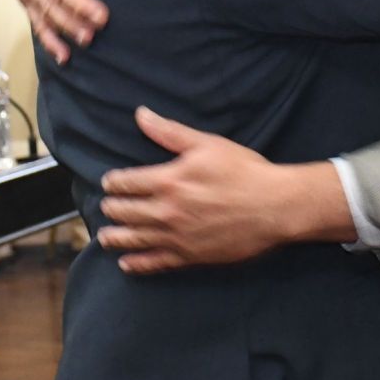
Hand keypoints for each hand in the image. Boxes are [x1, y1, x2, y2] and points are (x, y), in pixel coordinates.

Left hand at [96, 108, 355, 273]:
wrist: (275, 207)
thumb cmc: (244, 171)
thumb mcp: (207, 144)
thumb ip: (170, 133)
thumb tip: (140, 115)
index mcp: (168, 180)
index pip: (127, 182)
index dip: (113, 182)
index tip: (108, 182)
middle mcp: (166, 211)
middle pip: (125, 212)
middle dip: (111, 208)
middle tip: (105, 207)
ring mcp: (176, 237)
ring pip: (134, 239)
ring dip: (114, 237)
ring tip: (104, 236)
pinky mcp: (189, 257)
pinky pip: (155, 263)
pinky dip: (137, 264)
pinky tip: (126, 264)